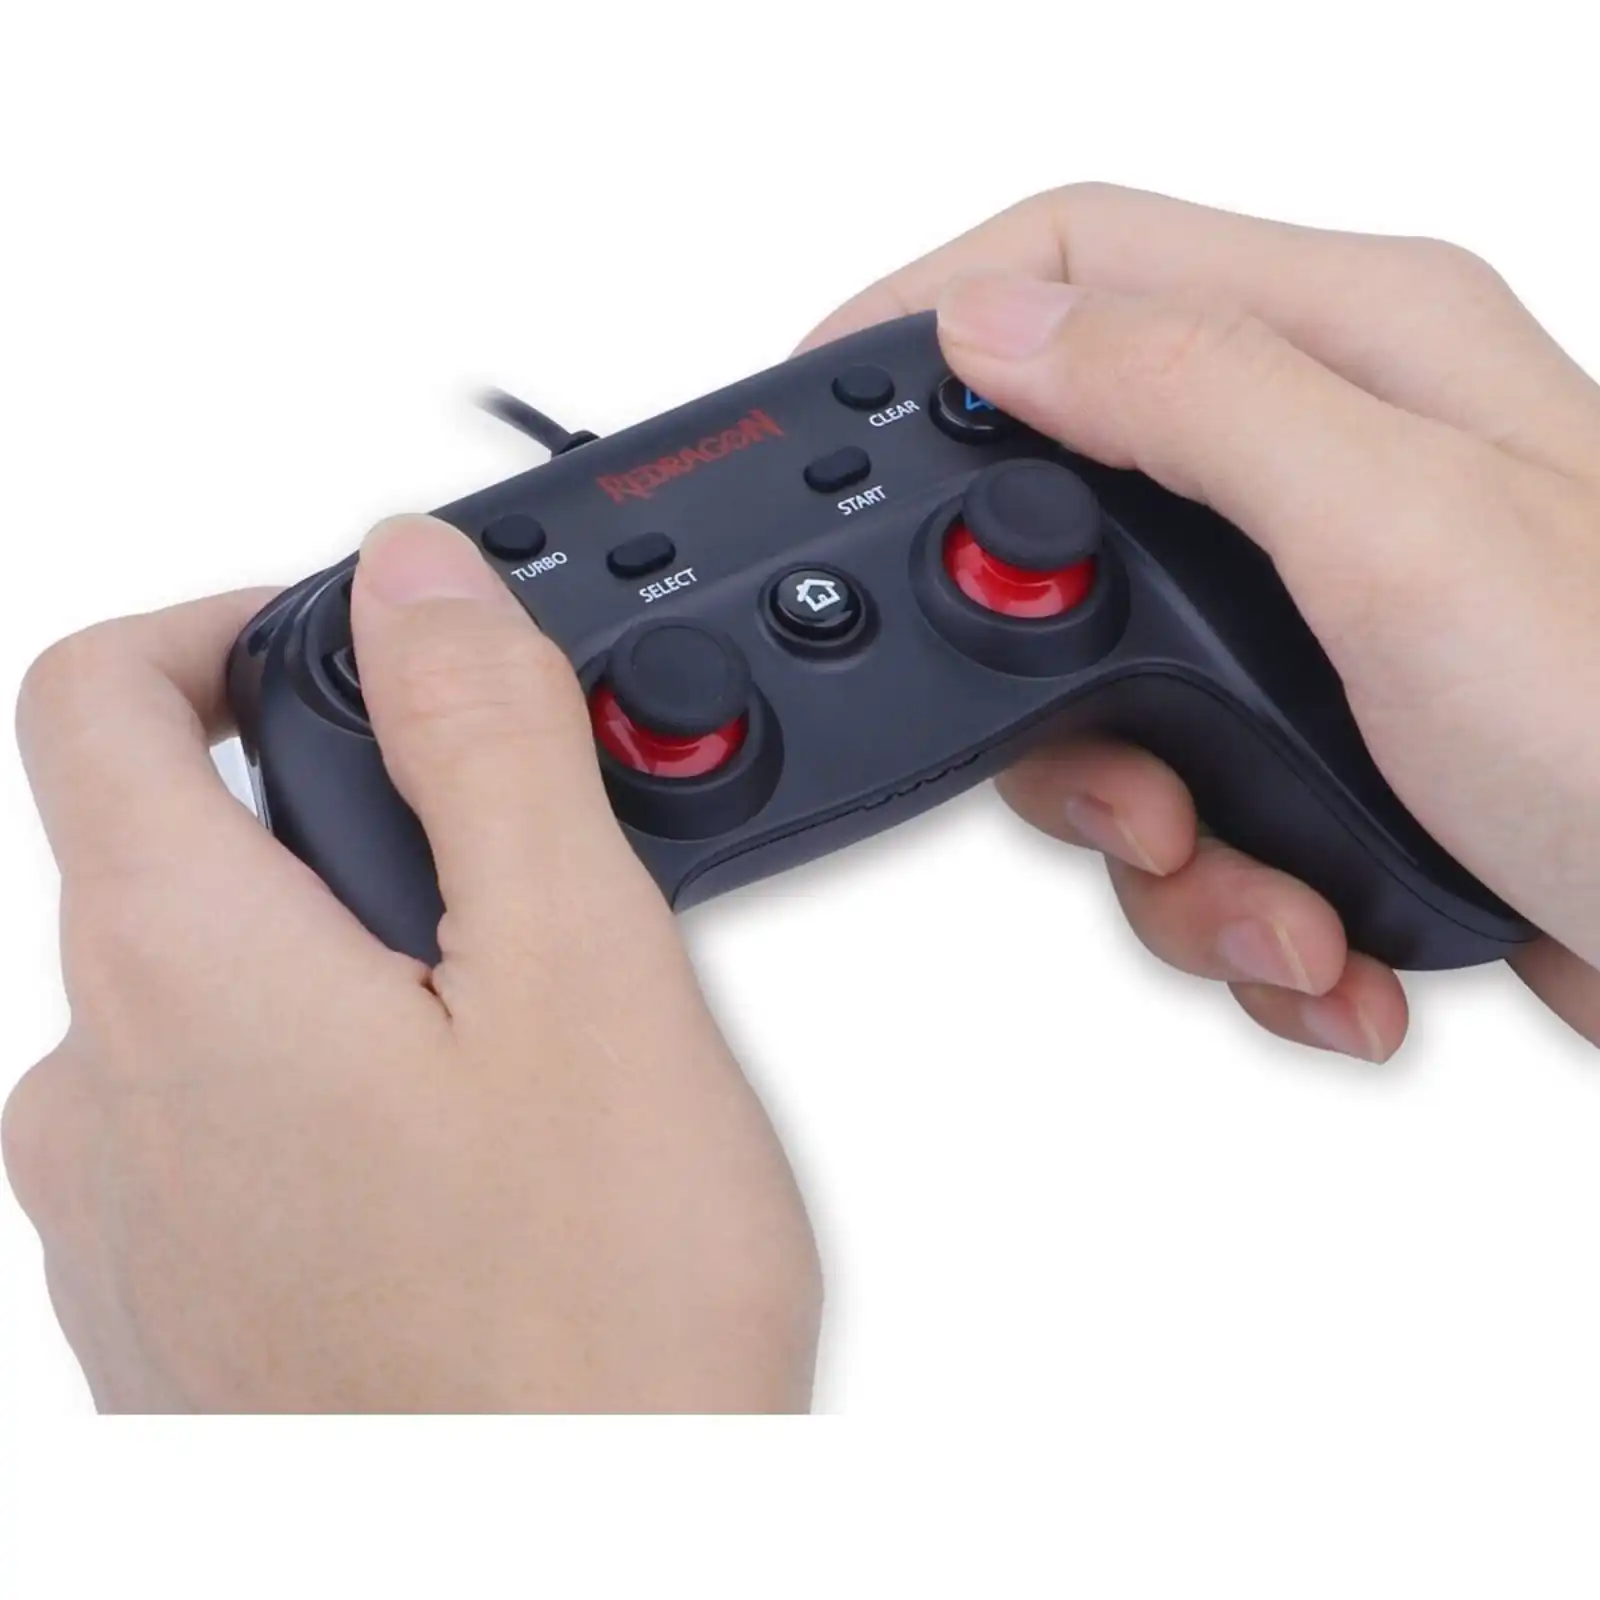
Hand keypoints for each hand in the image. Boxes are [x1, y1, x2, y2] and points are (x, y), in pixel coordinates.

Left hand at [3, 517, 819, 1410]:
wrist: (580, 1582)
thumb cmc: (589, 1333)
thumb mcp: (581, 974)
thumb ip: (484, 743)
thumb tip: (413, 579)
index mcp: (180, 974)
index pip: (94, 694)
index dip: (217, 618)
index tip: (343, 640)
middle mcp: (98, 1094)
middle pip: (168, 847)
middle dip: (336, 811)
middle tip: (513, 875)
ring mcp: (118, 1222)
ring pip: (206, 994)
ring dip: (345, 958)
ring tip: (516, 1042)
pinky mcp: (173, 1312)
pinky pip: (219, 1125)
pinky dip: (327, 1082)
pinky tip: (465, 1166)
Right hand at [805, 184, 1599, 1058]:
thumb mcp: (1404, 539)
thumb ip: (1191, 402)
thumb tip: (995, 327)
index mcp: (1351, 354)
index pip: (1080, 259)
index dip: (930, 314)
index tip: (822, 408)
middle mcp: (1331, 470)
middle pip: (1063, 526)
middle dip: (1064, 701)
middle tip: (1136, 792)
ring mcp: (1329, 619)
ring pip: (1117, 709)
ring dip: (1168, 850)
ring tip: (1282, 908)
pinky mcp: (1334, 744)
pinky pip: (1194, 811)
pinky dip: (1234, 902)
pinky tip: (1331, 939)